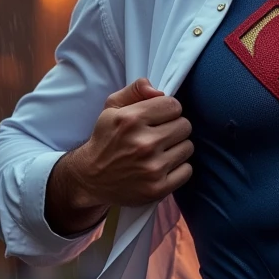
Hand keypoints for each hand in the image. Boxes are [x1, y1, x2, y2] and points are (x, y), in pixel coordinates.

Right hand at [71, 78, 193, 206]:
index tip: (159, 118)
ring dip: (177, 147)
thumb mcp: (112, 108)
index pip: (174, 105)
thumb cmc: (106, 139)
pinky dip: (178, 168)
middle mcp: (143, 144)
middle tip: (160, 135)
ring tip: (161, 151)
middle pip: (185, 126)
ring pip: (188, 147)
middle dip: (174, 128)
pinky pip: (187, 170)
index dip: (168, 110)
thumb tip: (159, 91)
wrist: (90, 178)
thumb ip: (135, 91)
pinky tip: (163, 166)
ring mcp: (152, 168)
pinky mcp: (158, 188)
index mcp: (131, 119)